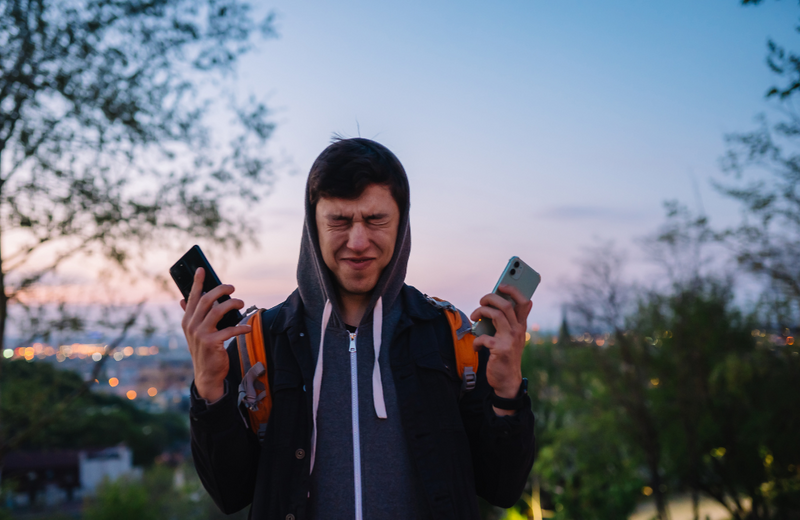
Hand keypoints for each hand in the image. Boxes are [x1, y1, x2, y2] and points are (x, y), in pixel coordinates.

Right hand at [180, 267, 250, 401]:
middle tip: (232, 288)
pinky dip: (240, 327)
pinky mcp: (211, 343)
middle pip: (206, 300)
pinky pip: (229, 330)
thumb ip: (193, 316)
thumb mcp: (195, 332)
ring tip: (241, 303)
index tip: (201, 269)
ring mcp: (200, 335)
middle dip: (220, 290)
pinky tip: (248, 326)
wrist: (207, 374)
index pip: (191, 297)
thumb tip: (184, 299)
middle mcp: (191, 326)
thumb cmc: (205, 350)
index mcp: (187, 321)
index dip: (197, 282)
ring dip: (232, 304)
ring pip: (217, 311)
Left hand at [470, 284, 531, 414]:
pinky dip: (476, 340)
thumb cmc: (505, 356)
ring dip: (481, 311)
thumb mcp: (510, 338)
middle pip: (507, 304)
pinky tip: (476, 346)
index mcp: (521, 326)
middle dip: (491, 297)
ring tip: (474, 317)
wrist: (507, 381)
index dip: (514, 291)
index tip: (502, 285)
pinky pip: (484, 337)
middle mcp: (518, 330)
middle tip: (481, 301)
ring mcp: (510, 339)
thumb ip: (507, 323)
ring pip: (496, 314)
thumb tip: (496, 306)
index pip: (524, 302)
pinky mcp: (500, 349)